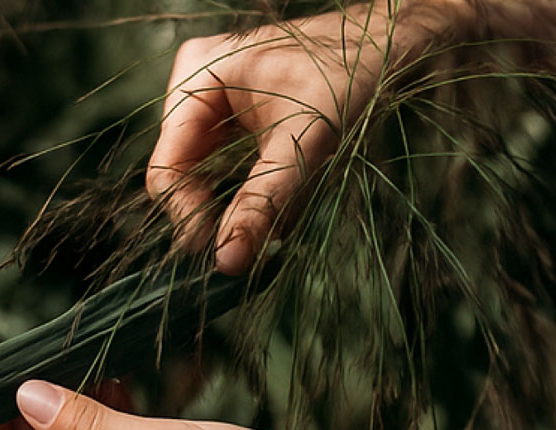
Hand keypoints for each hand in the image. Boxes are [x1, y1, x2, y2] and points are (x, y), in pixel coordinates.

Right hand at [146, 1, 470, 273]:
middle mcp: (196, 83)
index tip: (219, 256)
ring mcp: (213, 98)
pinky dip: (251, 190)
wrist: (387, 43)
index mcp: (198, 75)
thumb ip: (262, 202)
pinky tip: (281, 205)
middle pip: (183, 171)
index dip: (187, 217)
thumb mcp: (304, 144)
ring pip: (206, 172)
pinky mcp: (234, 114)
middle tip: (250, 249)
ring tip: (271, 228)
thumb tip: (228, 260)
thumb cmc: (348, 75)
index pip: (167, 166)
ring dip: (236, 204)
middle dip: (215, 211)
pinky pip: (227, 163)